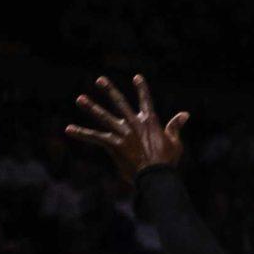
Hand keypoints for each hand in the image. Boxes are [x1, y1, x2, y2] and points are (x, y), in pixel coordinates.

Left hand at [66, 73, 189, 181]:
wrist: (156, 176)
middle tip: (100, 80)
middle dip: (110, 90)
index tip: (136, 77)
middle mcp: (135, 124)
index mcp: (150, 122)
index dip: (142, 88)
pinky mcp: (114, 145)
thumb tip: (185, 113)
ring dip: (91, 107)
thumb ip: (175, 126)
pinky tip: (68, 128)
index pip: (146, 101)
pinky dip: (82, 133)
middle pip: (120, 103)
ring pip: (104, 117)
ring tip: (79, 98)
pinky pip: (95, 137)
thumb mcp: (175, 142)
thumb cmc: (167, 161)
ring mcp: (123, 134)